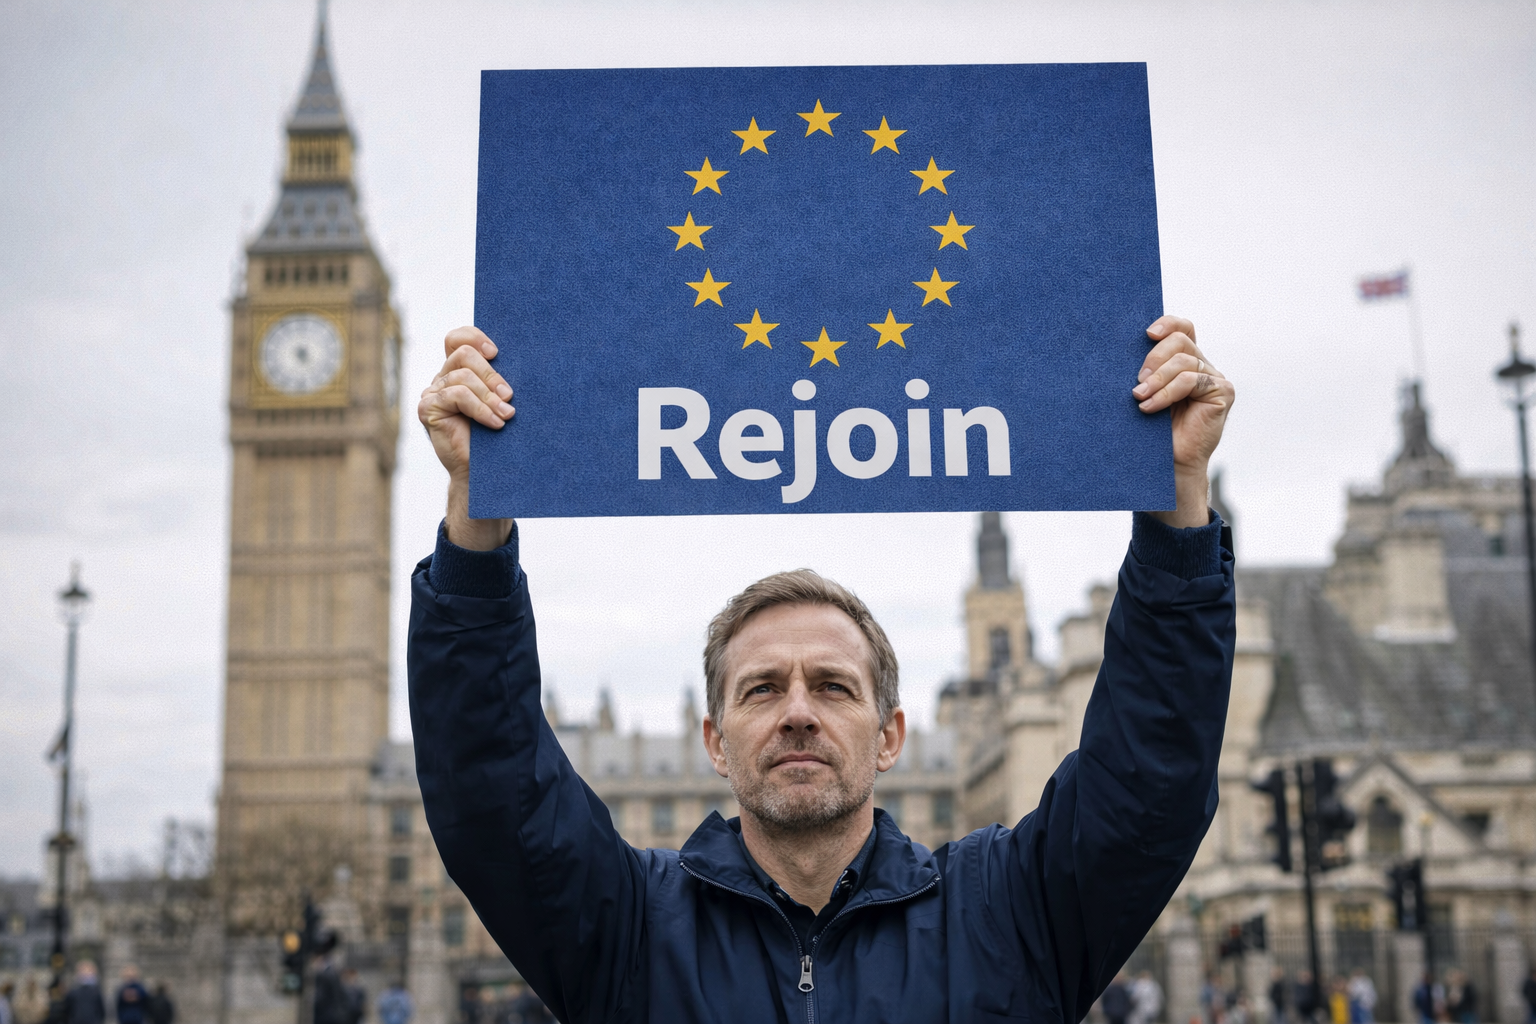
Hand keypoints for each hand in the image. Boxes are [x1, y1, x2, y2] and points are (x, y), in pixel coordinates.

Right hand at [417, 326, 514, 549]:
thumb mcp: (502, 402)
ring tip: (507, 415)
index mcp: (459, 371)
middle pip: (463, 354)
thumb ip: (501, 381)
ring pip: (462, 376)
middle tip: (510, 396)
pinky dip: (480, 408)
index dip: (475, 337)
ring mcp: (433, 393)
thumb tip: (529, 360)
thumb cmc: (498, 437)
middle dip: (491, 374)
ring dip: (489, 396)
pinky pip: (456, 395)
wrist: (484, 474)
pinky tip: (494, 423)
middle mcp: (442, 379)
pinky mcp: (429, 409)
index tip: (497, 353)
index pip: (457, 338)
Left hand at [1132, 316, 1235, 527]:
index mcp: (1185, 361)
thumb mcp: (1145, 393)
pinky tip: (1150, 407)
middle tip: (1137, 381)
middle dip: (1154, 358)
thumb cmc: (1151, 431)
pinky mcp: (1223, 392)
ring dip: (1157, 380)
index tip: (1146, 333)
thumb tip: (1120, 348)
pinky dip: (1167, 392)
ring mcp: (1215, 378)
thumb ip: (1145, 372)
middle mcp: (1202, 366)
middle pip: (1180, 341)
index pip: (1182, 328)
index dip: (1167, 324)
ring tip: (1139, 398)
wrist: (1168, 464)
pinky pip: (1192, 380)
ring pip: (1184, 362)